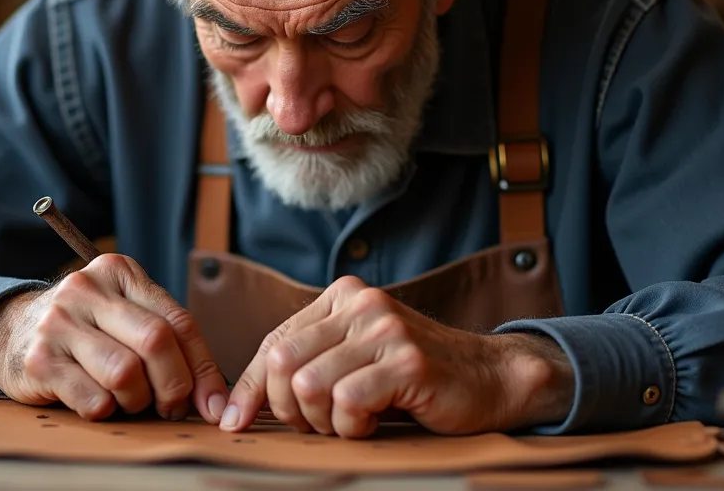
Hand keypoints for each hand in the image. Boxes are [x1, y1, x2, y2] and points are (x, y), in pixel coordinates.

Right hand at [0, 254, 228, 423]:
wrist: (9, 331)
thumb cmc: (85, 329)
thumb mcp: (124, 316)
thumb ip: (168, 341)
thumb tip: (215, 399)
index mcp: (118, 272)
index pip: (178, 321)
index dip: (203, 368)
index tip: (213, 403)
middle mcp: (86, 289)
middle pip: (156, 341)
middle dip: (175, 385)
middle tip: (172, 408)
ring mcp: (59, 322)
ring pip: (125, 373)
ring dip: (137, 400)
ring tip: (130, 401)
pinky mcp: (38, 359)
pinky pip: (93, 399)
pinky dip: (106, 410)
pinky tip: (99, 402)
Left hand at [219, 276, 573, 437]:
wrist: (490, 378)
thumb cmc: (415, 377)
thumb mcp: (355, 358)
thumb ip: (309, 363)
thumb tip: (239, 405)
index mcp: (342, 296)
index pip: (275, 342)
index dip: (251, 388)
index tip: (233, 422)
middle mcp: (361, 304)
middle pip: (285, 362)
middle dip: (288, 408)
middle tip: (315, 427)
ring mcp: (386, 329)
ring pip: (310, 384)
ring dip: (323, 422)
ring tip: (350, 425)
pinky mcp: (407, 361)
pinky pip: (347, 402)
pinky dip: (351, 426)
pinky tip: (372, 425)